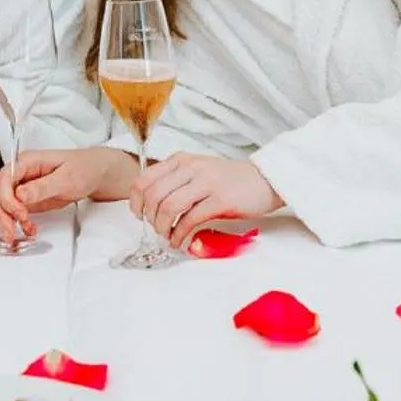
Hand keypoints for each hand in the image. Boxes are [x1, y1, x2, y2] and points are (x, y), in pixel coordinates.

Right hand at [0, 148, 137, 242]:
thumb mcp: (66, 178)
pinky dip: (16, 223)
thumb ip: (42, 187)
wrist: (94, 173)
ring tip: (21, 233)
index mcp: (27, 161)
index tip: (20, 213)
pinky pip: (12, 212)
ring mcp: (21, 186)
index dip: (7, 199)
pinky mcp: (26, 199)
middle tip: (13, 230)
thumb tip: (19, 194)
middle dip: (2, 213)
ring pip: (0, 204)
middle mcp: (20, 173)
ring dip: (6, 220)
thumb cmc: (83, 169)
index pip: (4, 179)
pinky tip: (29, 229)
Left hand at [130, 153, 284, 248]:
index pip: (144, 179)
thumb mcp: (199, 171)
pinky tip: (180, 241)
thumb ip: (176, 181)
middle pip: (153, 194)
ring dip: (162, 227)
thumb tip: (151, 204)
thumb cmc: (230, 180)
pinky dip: (179, 234)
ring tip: (167, 235)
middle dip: (148, 217)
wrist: (265, 180)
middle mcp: (191, 167)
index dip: (135, 201)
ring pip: (168, 207)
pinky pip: (189, 219)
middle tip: (154, 228)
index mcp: (182, 160)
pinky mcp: (220, 200)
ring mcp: (206, 182)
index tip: (139, 214)